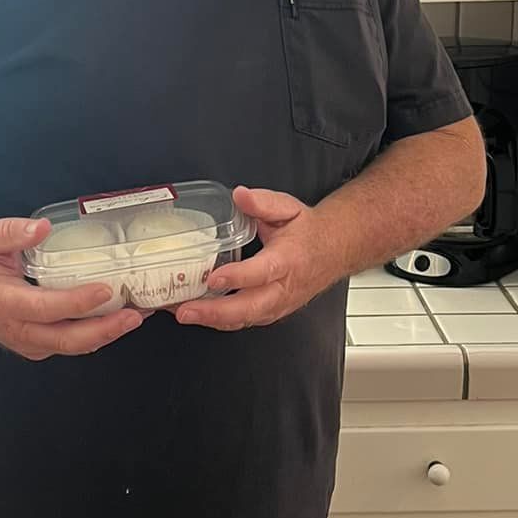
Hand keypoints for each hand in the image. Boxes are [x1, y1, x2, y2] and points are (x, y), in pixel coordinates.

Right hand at [0, 217, 143, 361]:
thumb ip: (13, 231)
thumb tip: (42, 227)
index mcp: (5, 302)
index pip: (47, 307)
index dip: (78, 302)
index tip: (106, 289)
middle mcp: (18, 329)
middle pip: (66, 339)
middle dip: (104, 330)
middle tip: (133, 315)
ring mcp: (28, 343)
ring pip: (72, 347)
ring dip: (106, 335)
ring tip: (135, 317)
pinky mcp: (37, 346)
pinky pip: (70, 345)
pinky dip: (96, 336)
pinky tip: (117, 320)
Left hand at [172, 186, 343, 331]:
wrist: (334, 250)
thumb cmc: (308, 231)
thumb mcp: (288, 207)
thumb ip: (263, 202)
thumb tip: (240, 195)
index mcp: (288, 259)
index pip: (262, 272)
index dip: (238, 277)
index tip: (214, 278)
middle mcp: (284, 287)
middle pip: (250, 307)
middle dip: (215, 312)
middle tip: (185, 309)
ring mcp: (279, 304)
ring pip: (246, 319)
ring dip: (213, 320)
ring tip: (184, 313)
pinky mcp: (272, 312)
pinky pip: (245, 321)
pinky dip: (220, 322)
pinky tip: (199, 315)